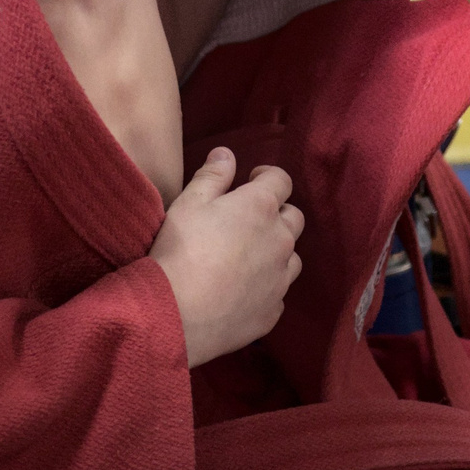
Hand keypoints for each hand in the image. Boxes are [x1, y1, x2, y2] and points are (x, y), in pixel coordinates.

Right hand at [151, 148, 303, 365]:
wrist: (175, 315)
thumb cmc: (180, 251)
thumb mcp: (188, 203)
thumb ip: (212, 175)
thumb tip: (227, 154)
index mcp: (261, 207)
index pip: (281, 179)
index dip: (266, 176)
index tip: (250, 180)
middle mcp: (280, 240)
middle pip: (294, 218)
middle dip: (276, 213)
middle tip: (248, 220)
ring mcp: (280, 278)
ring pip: (291, 257)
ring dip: (276, 252)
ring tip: (246, 258)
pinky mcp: (273, 311)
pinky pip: (278, 292)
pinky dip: (265, 287)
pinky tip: (241, 291)